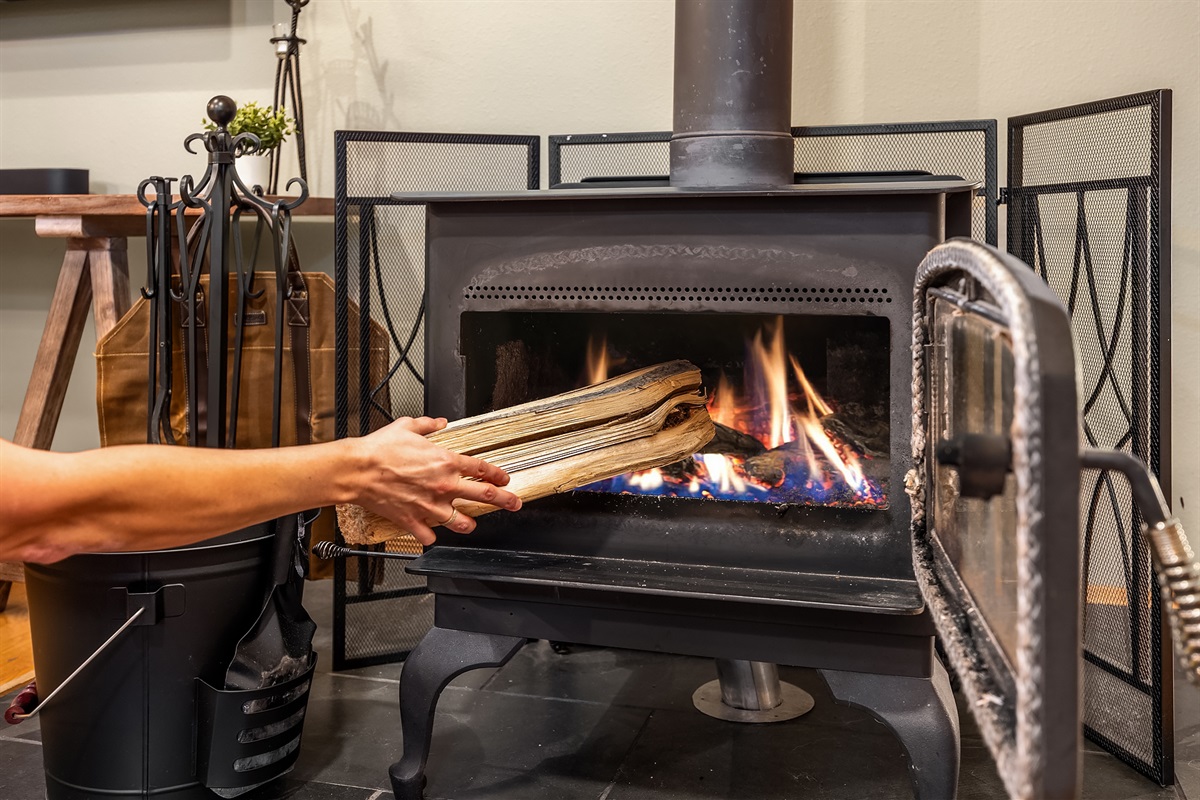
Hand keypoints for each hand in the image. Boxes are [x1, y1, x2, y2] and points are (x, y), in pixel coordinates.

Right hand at [352, 416, 521, 544]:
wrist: (357, 469)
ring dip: (469, 524)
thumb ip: (427, 425)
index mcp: (445, 461)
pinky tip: (432, 535)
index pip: (481, 468)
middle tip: (514, 503)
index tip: (504, 478)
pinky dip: (431, 536)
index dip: (497, 474)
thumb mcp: (407, 426)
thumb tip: (439, 422)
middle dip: (505, 500)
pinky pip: (429, 535)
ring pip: (461, 522)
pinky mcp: (413, 520)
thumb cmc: (379, 449)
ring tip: (472, 524)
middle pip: (484, 495)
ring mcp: (430, 505)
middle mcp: (443, 485)